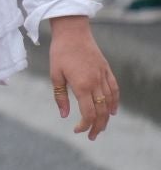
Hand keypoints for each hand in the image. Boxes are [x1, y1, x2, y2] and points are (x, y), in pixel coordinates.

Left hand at [49, 18, 117, 138]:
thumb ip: (60, 96)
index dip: (85, 125)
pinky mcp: (107, 70)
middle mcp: (96, 83)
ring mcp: (103, 76)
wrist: (73, 32)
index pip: (88, 113)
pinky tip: (112, 111)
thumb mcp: (55, 75)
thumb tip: (64, 115)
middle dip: (97, 126)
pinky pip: (114, 90)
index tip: (77, 130)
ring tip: (100, 127)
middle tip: (91, 136)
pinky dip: (114, 102)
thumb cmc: (60, 52)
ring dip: (106, 118)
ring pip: (109, 102)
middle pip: (101, 111)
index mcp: (82, 85)